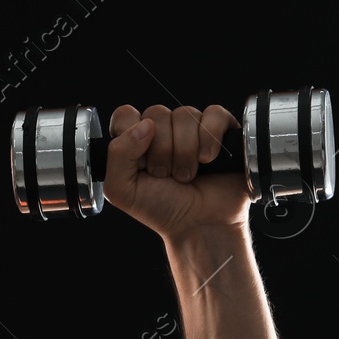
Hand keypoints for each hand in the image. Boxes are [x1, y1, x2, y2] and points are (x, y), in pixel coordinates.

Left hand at [104, 103, 249, 236]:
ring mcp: (192, 128)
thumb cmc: (161, 208)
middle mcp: (162, 130)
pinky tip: (207, 160)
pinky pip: (214, 115)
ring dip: (185, 152)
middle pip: (156, 114)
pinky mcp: (220, 130)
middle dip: (160, 150)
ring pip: (185, 114)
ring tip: (186, 176)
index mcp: (134, 140)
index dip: (131, 135)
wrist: (200, 225)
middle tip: (165, 175)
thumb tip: (144, 124)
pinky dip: (210, 139)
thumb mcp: (122, 190)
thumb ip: (117, 154)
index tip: (139, 162)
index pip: (125, 114)